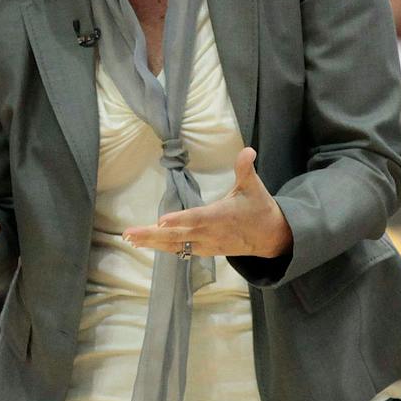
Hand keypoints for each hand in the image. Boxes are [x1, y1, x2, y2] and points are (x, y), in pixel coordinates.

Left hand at [125, 147, 291, 258]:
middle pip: (178, 236)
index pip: (197, 218)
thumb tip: (248, 150)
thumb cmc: (259, 208)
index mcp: (221, 216)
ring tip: (130, 239)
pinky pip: (180, 250)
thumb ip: (245, 168)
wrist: (271, 238)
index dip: (180, 220)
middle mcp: (210, 234)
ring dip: (152, 242)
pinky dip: (162, 247)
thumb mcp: (254, 187)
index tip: (161, 219)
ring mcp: (206, 245)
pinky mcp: (205, 250)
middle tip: (129, 234)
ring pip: (175, 246)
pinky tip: (145, 243)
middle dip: (152, 235)